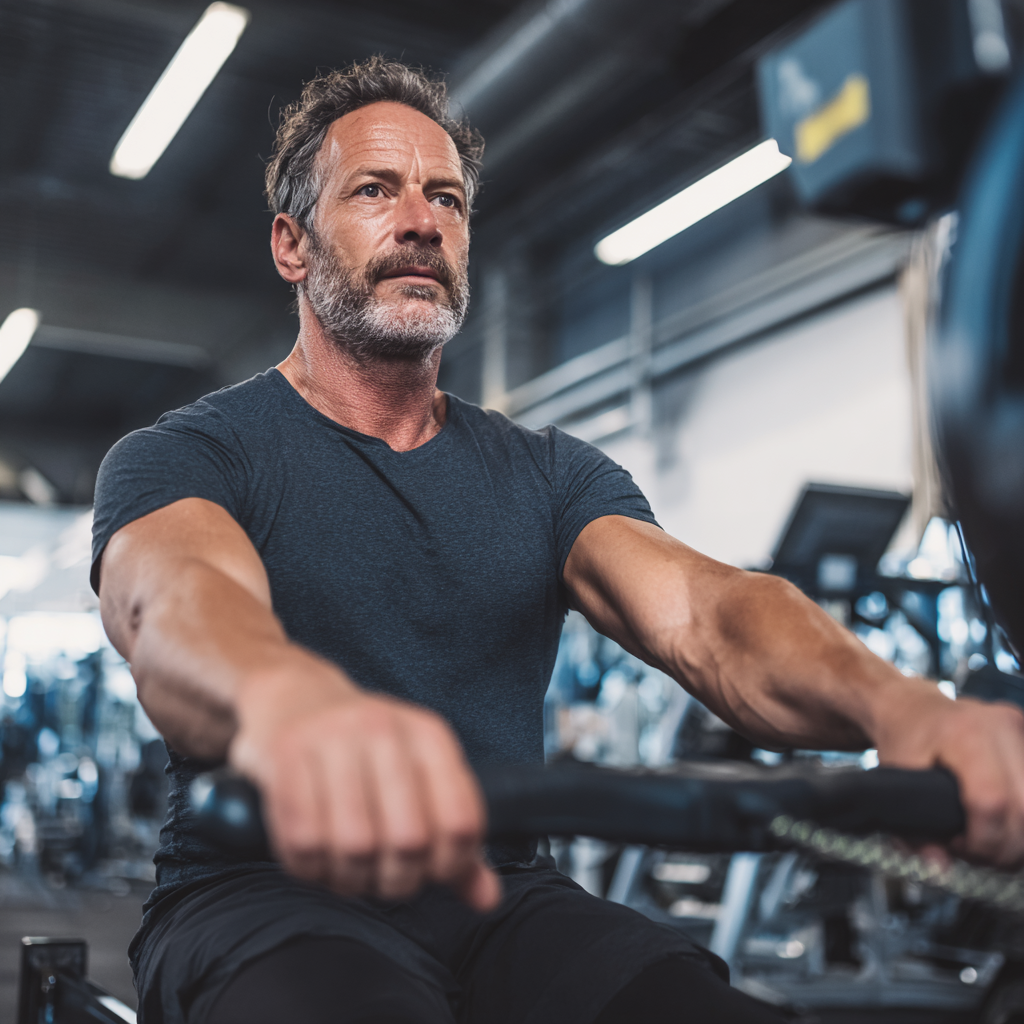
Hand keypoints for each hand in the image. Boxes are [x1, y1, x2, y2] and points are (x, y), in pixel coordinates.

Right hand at [229, 657, 500, 909]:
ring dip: (351, 878)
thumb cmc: (361, 750)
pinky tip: (315, 859)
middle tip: (384, 878)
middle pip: (409, 840)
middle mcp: (385, 728)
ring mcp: (333, 738)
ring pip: (355, 845)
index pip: (461, 821)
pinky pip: (303, 839)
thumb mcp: (417, 777)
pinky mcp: (286, 754)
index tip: (432, 873)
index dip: (451, 866)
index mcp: (428, 734)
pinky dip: (310, 867)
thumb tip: (487, 898)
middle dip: (397, 879)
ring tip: (348, 871)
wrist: (294, 696)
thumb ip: (451, 838)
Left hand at [875, 685, 1023, 866]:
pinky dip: (1021, 813)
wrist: (910, 707)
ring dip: (1018, 834)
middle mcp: (1000, 726)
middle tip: (975, 849)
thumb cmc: (902, 740)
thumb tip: (938, 867)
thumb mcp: (893, 781)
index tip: (961, 848)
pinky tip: (1000, 816)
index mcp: (965, 734)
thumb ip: (912, 830)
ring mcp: (1020, 729)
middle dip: (1005, 847)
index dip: (983, 841)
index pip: (993, 802)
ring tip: (987, 834)